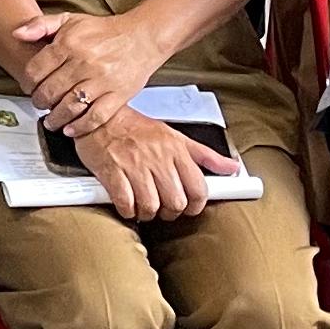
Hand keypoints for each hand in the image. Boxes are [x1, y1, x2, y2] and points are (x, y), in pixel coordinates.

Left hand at [12, 9, 167, 134]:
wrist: (142, 37)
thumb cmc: (104, 31)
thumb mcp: (70, 20)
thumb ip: (41, 25)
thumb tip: (17, 34)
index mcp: (69, 44)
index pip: (36, 70)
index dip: (27, 82)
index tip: (28, 87)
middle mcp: (84, 63)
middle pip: (50, 91)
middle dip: (39, 102)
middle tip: (39, 104)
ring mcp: (102, 81)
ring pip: (70, 106)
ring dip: (55, 118)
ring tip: (51, 121)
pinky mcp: (118, 95)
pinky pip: (95, 117)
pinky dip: (81, 127)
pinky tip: (71, 129)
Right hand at [76, 107, 241, 220]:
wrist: (98, 115)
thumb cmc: (134, 127)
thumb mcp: (175, 136)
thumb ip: (205, 155)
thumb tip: (231, 167)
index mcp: (175, 149)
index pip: (198, 188)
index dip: (196, 204)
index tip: (190, 207)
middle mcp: (157, 158)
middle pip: (176, 201)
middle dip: (171, 211)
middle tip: (164, 207)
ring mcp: (134, 165)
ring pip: (151, 206)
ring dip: (148, 213)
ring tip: (144, 207)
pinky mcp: (112, 172)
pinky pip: (126, 204)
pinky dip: (127, 210)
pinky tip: (127, 204)